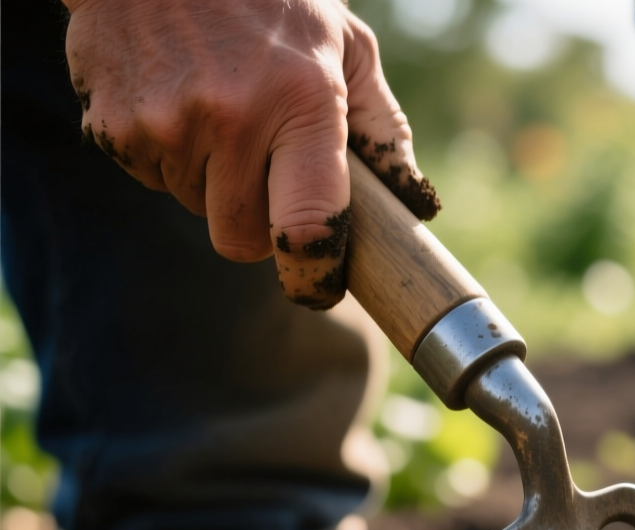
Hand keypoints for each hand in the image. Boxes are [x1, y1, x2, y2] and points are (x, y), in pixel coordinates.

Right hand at [63, 0, 437, 308]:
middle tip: (265, 176)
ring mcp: (164, 124)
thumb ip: (382, 125)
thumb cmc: (272, 0)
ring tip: (219, 112)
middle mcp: (231, 118)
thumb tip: (410, 203)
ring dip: (210, 181)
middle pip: (242, 239)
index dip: (312, 270)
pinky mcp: (111, 125)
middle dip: (258, 224)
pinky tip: (176, 98)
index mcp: (303, 102)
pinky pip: (150, 177)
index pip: (306, 224)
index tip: (318, 283)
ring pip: (195, 207)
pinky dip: (166, 154)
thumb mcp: (346, 45)